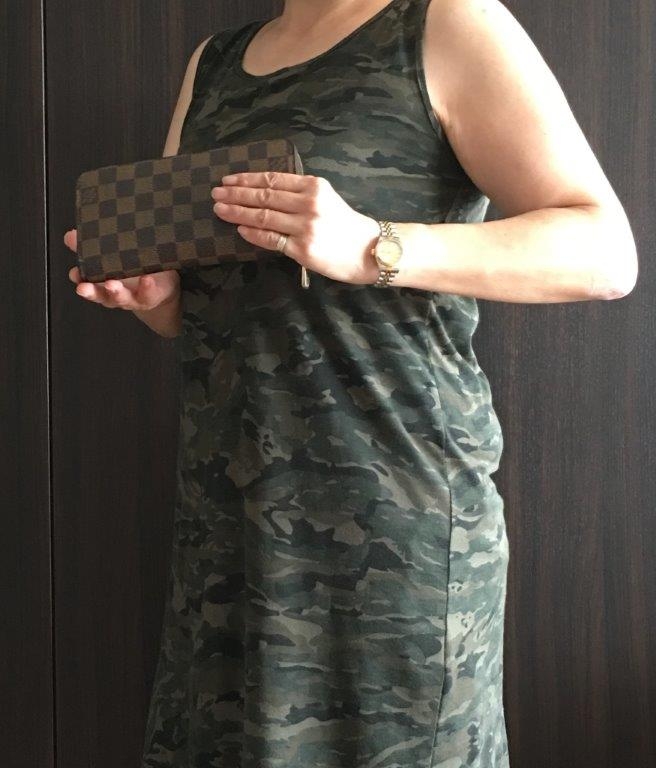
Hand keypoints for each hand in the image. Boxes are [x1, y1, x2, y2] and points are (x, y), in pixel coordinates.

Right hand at [64, 228, 179, 310]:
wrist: (162, 286)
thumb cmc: (134, 270)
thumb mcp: (113, 257)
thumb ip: (92, 247)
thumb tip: (71, 235)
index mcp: (103, 284)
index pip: (88, 284)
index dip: (79, 280)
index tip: (74, 274)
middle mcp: (116, 294)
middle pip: (101, 295)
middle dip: (92, 291)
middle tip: (84, 287)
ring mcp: (133, 297)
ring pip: (122, 298)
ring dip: (115, 292)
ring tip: (112, 284)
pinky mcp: (151, 296)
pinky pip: (148, 294)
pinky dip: (146, 287)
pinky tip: (146, 279)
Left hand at [211, 172, 380, 284]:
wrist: (369, 250)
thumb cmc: (345, 225)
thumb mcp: (326, 198)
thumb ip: (299, 193)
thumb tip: (263, 192)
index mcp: (314, 186)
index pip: (273, 179)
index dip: (247, 179)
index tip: (229, 179)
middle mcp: (309, 203)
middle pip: (264, 196)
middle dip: (235, 194)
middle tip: (216, 193)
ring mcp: (305, 227)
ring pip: (263, 216)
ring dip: (238, 212)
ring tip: (220, 209)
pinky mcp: (303, 249)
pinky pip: (271, 240)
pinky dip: (253, 234)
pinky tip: (239, 229)